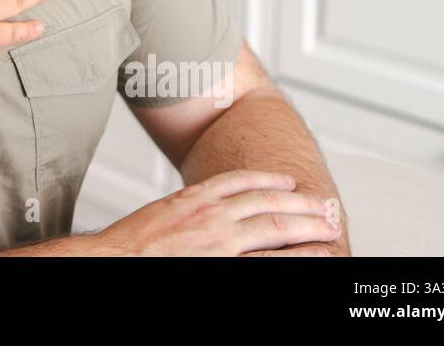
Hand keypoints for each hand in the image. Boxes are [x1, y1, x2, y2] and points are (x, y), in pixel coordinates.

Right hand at [82, 170, 341, 255]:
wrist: (113, 258)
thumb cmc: (128, 243)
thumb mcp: (159, 214)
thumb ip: (186, 209)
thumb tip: (200, 209)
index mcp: (194, 198)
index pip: (240, 181)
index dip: (269, 179)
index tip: (288, 180)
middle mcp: (212, 215)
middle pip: (267, 202)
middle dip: (300, 203)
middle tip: (325, 205)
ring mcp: (220, 241)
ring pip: (274, 226)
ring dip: (307, 225)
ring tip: (330, 226)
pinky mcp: (224, 265)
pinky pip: (268, 259)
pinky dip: (294, 255)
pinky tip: (314, 253)